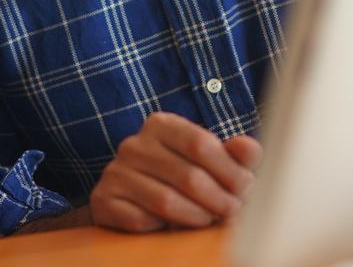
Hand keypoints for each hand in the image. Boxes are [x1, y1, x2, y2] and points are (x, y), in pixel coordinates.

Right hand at [89, 111, 261, 231]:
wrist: (133, 197)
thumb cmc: (181, 175)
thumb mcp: (212, 159)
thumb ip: (236, 153)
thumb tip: (249, 149)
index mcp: (161, 124)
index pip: (201, 144)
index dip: (230, 171)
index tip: (247, 189)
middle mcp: (133, 144)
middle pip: (189, 176)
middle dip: (219, 199)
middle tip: (234, 211)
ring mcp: (115, 172)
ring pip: (166, 202)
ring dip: (197, 217)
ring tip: (210, 220)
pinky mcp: (103, 200)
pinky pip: (141, 220)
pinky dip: (163, 227)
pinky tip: (174, 226)